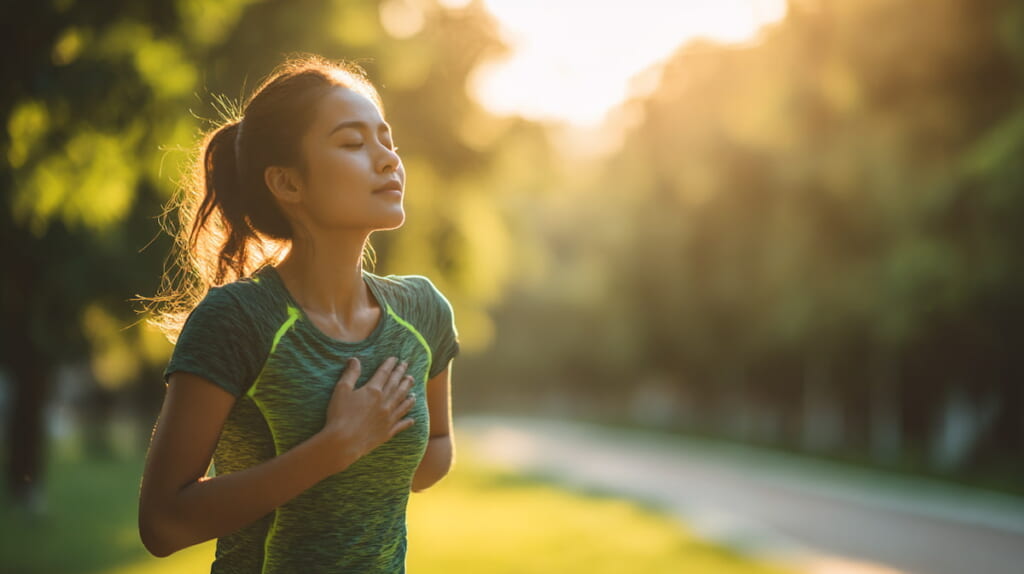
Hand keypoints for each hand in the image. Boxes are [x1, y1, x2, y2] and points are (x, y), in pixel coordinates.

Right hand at [319, 356, 415, 472]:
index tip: (395, 359)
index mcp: (373, 391)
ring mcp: (388, 417)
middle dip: (401, 374)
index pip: (384, 373)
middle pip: (396, 385)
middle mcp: (385, 402)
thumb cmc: (340, 415)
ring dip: (408, 392)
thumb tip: (355, 359)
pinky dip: (408, 420)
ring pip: (403, 402)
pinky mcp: (388, 432)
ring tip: (412, 385)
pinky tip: (412, 418)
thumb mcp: (342, 390)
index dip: (390, 365)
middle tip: (406, 365)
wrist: (344, 442)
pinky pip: (401, 424)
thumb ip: (350, 374)